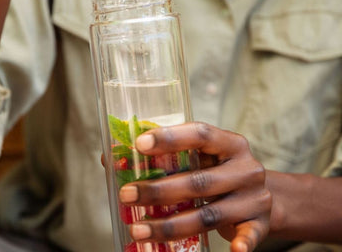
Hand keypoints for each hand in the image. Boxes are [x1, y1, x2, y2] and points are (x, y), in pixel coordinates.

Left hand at [119, 122, 271, 251]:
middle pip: (199, 181)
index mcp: (230, 142)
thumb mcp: (202, 156)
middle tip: (127, 194)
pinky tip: (230, 251)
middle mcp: (245, 167)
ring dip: (171, 225)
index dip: (170, 137)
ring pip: (209, 214)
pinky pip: (249, 236)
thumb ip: (166, 155)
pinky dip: (240, 245)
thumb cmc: (220, 170)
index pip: (200, 134)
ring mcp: (254, 197)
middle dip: (159, 190)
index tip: (140, 143)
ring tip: (138, 229)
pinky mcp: (259, 222)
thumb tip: (111, 157)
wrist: (264, 194)